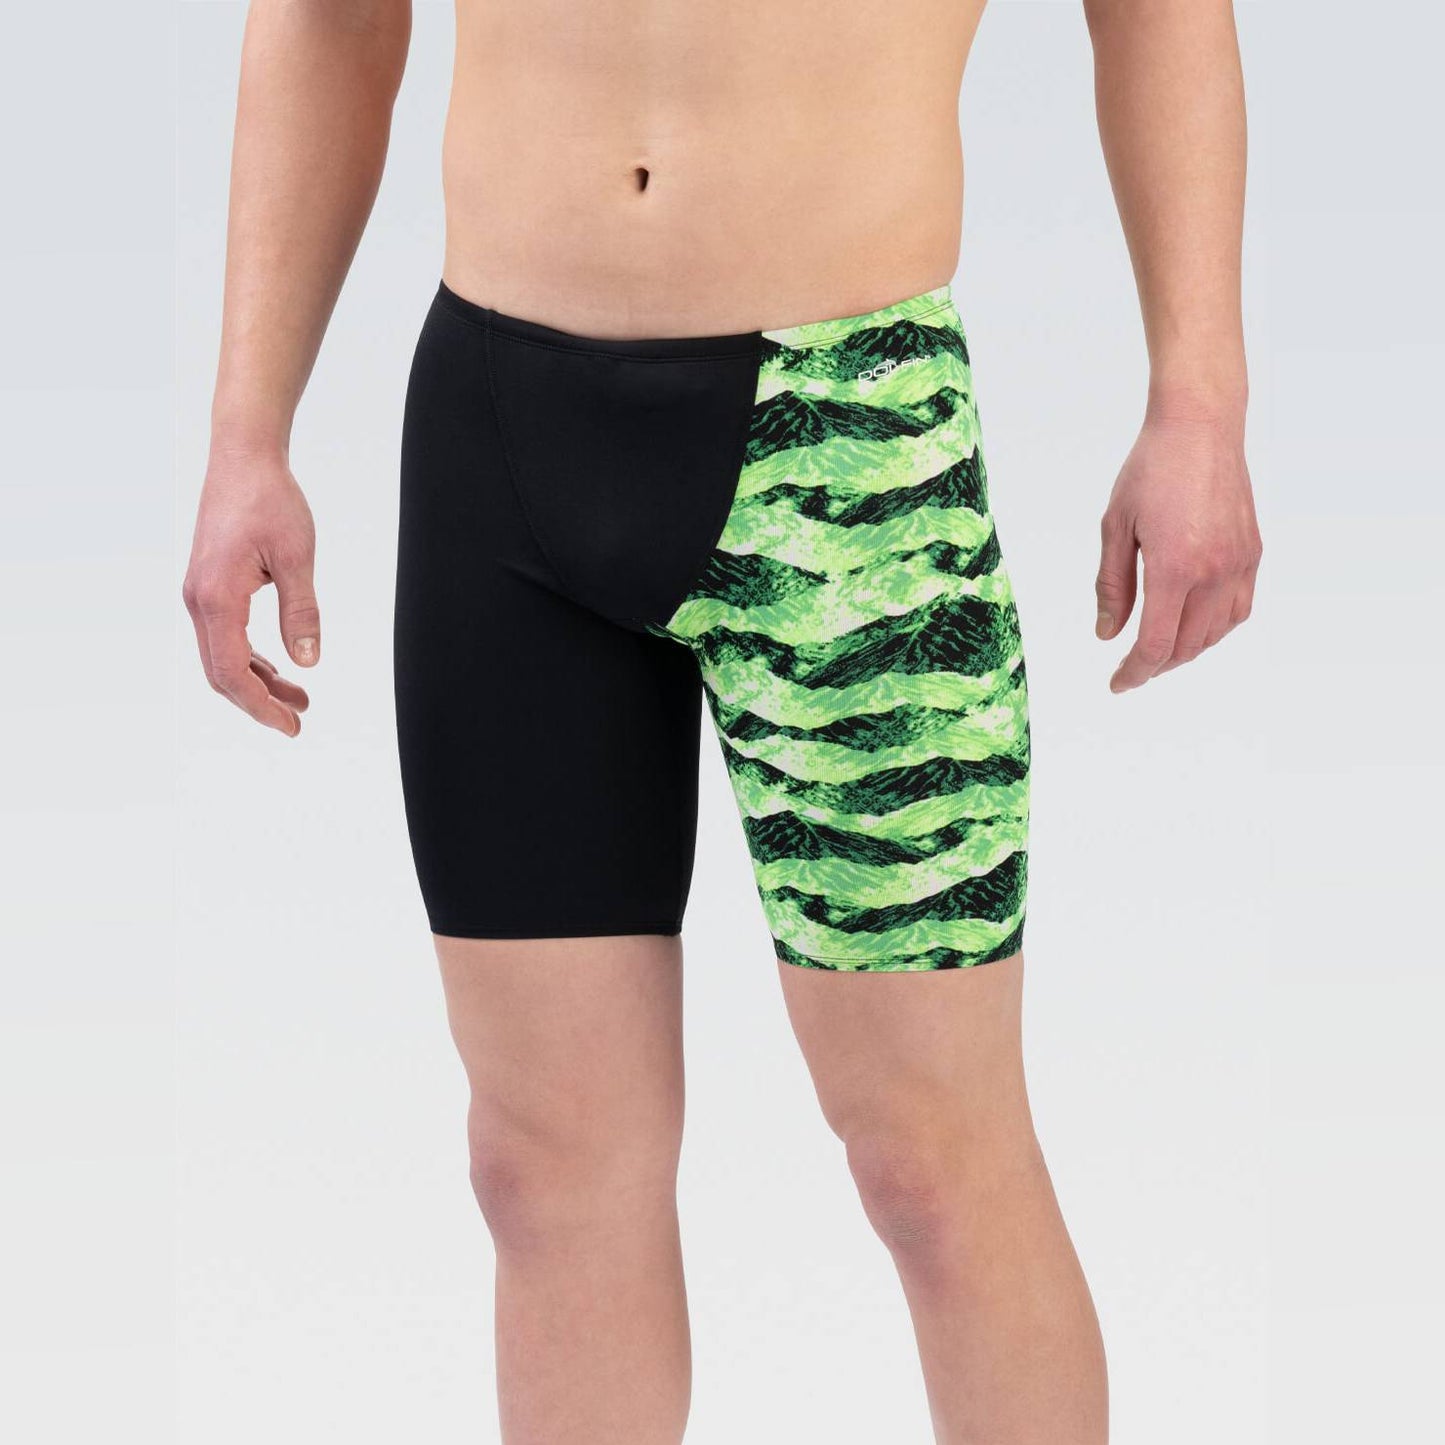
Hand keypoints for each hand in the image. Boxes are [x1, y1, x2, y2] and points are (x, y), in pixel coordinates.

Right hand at [183, 445, 319, 734]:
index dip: (260, 705)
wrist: (243, 457)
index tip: (290, 725)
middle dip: (258, 702)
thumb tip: (308, 661)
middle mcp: (199, 600)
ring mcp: (200, 593)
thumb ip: (302, 612)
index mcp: (217, 598)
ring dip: (258, 681)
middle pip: (221, 672)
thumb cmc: (269, 499)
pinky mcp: (209, 585)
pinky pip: (224, 635)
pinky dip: (250, 657)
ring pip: (222, 655)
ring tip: (299, 698)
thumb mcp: (297, 557)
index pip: (232, 672)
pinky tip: (278, 667)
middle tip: (297, 722)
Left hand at [1095, 412, 1260, 692]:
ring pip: (1216, 633)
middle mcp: (1214, 571)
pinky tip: (1194, 626)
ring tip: (1158, 651)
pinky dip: (1215, 629)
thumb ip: (1112, 586)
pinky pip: (1239, 609)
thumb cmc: (1151, 470)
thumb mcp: (1115, 527)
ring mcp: (1240, 563)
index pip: (1157, 644)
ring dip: (1187, 651)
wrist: (1201, 427)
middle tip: (1131, 670)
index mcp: (1175, 567)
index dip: (1135, 672)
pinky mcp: (1253, 552)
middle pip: (1187, 646)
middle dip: (1157, 666)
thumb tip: (1108, 635)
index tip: (1118, 684)